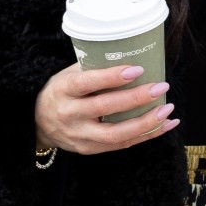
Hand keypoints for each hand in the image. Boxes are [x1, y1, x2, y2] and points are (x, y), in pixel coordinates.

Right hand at [35, 62, 178, 155]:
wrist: (38, 124)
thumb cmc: (60, 93)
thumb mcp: (67, 76)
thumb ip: (92, 69)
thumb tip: (130, 56)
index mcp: (63, 90)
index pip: (87, 83)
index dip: (112, 77)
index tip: (137, 69)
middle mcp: (69, 114)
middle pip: (105, 108)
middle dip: (136, 99)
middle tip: (160, 87)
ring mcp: (80, 135)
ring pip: (116, 134)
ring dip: (146, 123)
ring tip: (167, 110)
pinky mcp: (89, 149)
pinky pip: (122, 145)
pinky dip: (146, 135)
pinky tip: (165, 125)